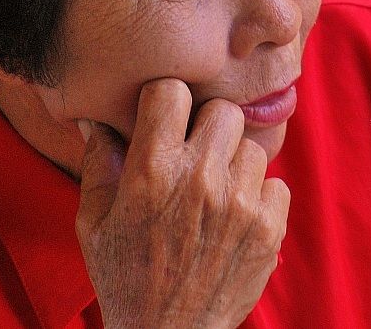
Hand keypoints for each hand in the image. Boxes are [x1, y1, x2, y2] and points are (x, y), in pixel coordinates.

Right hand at [76, 78, 289, 328]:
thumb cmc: (125, 279)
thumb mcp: (94, 223)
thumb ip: (99, 164)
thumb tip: (98, 117)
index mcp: (152, 170)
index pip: (171, 90)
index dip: (168, 100)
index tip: (167, 119)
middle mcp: (199, 179)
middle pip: (224, 111)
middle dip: (210, 129)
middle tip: (197, 157)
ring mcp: (239, 203)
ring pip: (254, 147)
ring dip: (237, 167)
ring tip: (216, 196)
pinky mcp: (269, 228)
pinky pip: (277, 184)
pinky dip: (262, 198)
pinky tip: (237, 219)